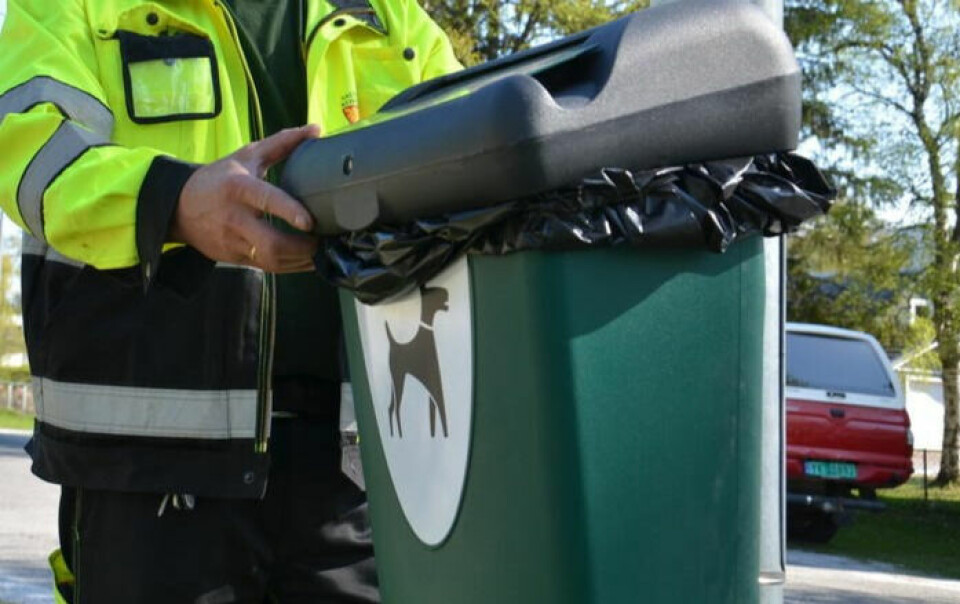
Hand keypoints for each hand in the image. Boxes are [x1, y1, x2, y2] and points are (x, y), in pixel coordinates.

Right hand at [170, 125, 319, 272]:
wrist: (178, 207)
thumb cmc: (219, 177)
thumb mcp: (247, 156)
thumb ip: (282, 143)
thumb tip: (316, 129)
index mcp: (239, 188)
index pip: (266, 199)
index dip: (289, 212)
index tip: (310, 222)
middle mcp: (235, 217)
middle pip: (271, 243)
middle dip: (302, 248)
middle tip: (323, 242)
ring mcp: (233, 241)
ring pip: (270, 260)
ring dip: (299, 261)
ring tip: (319, 253)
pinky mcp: (234, 258)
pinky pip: (266, 268)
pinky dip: (289, 267)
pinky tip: (305, 261)